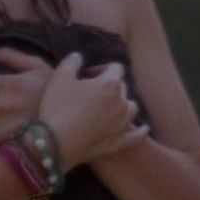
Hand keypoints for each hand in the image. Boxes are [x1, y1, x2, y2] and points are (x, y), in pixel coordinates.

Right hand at [37, 52, 144, 168]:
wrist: (55, 144)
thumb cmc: (57, 107)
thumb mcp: (59, 78)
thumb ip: (72, 62)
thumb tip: (79, 56)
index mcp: (110, 84)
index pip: (115, 68)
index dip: (102, 69)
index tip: (87, 75)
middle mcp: (122, 102)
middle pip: (122, 87)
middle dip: (109, 86)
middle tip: (92, 92)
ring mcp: (123, 123)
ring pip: (131, 108)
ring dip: (123, 105)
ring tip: (111, 107)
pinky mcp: (120, 142)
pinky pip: (137, 135)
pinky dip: (141, 131)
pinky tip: (144, 129)